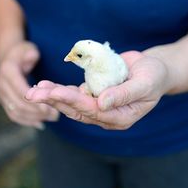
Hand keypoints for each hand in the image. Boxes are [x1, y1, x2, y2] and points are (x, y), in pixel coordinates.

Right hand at [0, 41, 58, 128]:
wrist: (8, 57)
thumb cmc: (23, 52)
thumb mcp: (28, 49)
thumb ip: (31, 54)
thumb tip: (32, 57)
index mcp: (8, 71)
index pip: (20, 90)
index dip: (34, 101)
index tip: (49, 107)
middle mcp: (2, 85)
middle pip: (18, 103)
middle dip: (37, 111)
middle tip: (56, 115)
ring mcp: (2, 94)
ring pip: (16, 111)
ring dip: (34, 117)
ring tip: (52, 118)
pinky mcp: (4, 101)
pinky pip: (13, 114)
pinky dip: (26, 121)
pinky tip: (40, 124)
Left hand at [25, 51, 170, 129]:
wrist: (155, 69)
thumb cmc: (154, 75)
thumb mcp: (145, 83)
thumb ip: (124, 94)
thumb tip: (101, 103)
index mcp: (120, 118)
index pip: (92, 110)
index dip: (71, 100)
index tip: (53, 92)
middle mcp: (107, 116)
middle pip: (76, 110)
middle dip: (54, 101)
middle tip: (32, 94)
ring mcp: (100, 106)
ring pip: (72, 104)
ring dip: (53, 97)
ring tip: (34, 90)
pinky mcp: (94, 95)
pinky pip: (75, 95)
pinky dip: (60, 90)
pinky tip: (45, 85)